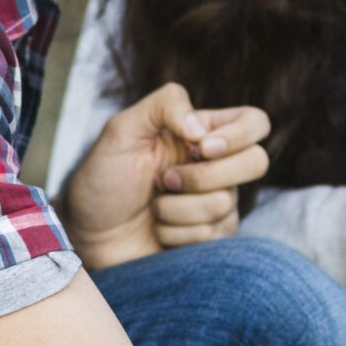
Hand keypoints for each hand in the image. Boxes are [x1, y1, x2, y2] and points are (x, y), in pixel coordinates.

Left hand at [59, 82, 269, 269]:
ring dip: (176, 207)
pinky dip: (176, 231)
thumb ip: (164, 106)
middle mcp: (218, 166)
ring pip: (227, 203)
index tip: (199, 146)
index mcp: (203, 133)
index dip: (237, 135)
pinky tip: (159, 229)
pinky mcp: (212, 238)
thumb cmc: (103, 179)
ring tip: (153, 206)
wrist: (88, 233)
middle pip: (257, 162)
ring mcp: (219, 204)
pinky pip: (213, 234)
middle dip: (205, 175)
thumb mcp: (122, 129)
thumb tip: (202, 130)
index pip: (254, 122)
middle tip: (165, 180)